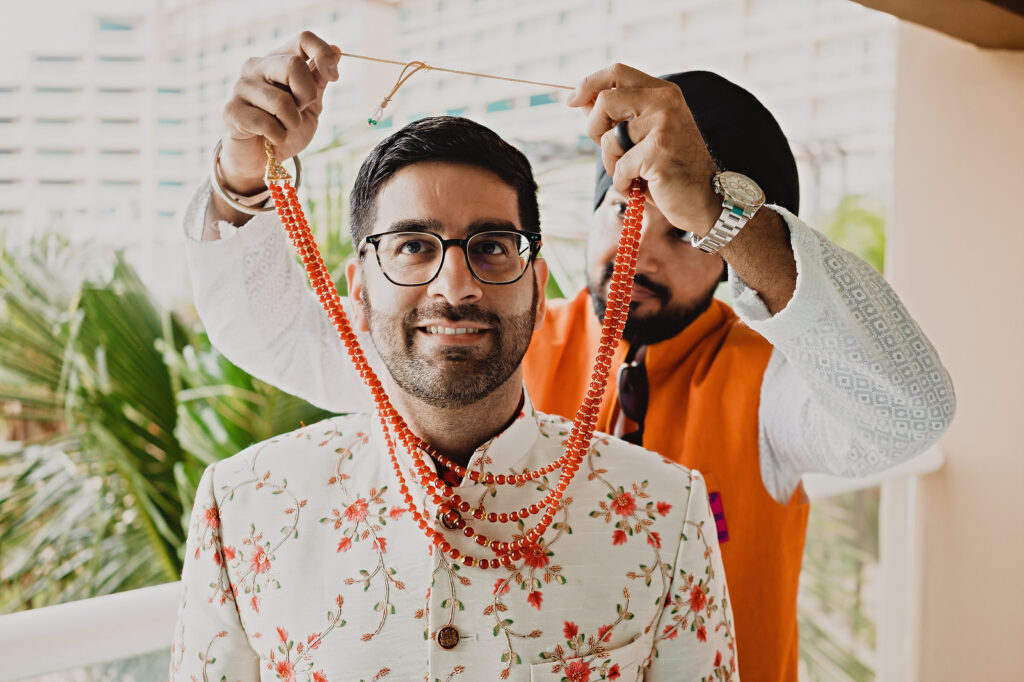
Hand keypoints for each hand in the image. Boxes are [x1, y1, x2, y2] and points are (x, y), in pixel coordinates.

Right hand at [219, 31, 340, 194]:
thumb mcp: (310, 105)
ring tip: (283, 127)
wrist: (261, 160)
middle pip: (293, 65)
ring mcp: (240, 87)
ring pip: (282, 101)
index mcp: (277, 60)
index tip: (334, 77)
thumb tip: (336, 50)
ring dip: (292, 122)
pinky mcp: (231, 111)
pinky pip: (267, 123)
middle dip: (307, 95)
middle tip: (301, 110)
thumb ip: (318, 79)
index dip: (323, 54)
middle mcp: (256, 66)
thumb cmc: (286, 129)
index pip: (302, 39)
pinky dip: (278, 136)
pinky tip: (271, 138)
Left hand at [567, 63, 720, 235]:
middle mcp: (665, 101)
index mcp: (662, 92)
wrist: (704, 199)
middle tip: (605, 148)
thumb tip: (581, 100)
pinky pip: (619, 167)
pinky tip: (640, 186)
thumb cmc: (670, 168)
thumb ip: (616, 116)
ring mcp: (664, 124)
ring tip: (632, 174)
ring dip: (612, 163)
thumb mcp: (642, 136)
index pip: (617, 72)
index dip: (589, 84)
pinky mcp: (658, 151)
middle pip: (605, 100)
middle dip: (594, 128)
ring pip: (609, 139)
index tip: (572, 101)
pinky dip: (623, 182)